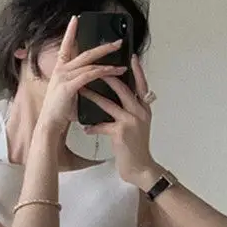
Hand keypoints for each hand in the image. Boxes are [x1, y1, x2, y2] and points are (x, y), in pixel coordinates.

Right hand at [37, 15, 128, 136]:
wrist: (50, 124)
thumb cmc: (59, 111)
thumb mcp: (69, 93)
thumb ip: (79, 84)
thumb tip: (92, 82)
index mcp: (60, 70)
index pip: (65, 46)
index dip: (70, 32)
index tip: (75, 19)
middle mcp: (61, 70)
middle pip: (85, 53)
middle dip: (103, 47)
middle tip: (118, 42)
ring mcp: (64, 77)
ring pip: (89, 63)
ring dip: (108, 62)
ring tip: (122, 64)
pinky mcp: (68, 86)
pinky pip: (89, 75)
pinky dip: (102, 72)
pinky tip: (112, 71)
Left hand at [80, 54, 162, 187]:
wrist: (140, 168)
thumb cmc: (135, 148)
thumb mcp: (137, 126)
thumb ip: (131, 112)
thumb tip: (119, 101)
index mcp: (144, 108)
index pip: (141, 85)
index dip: (137, 71)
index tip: (131, 57)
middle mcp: (140, 112)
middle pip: (124, 89)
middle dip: (109, 77)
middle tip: (95, 68)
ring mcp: (131, 121)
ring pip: (110, 104)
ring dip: (94, 98)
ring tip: (82, 91)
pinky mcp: (121, 133)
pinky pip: (102, 125)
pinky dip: (93, 127)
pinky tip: (85, 128)